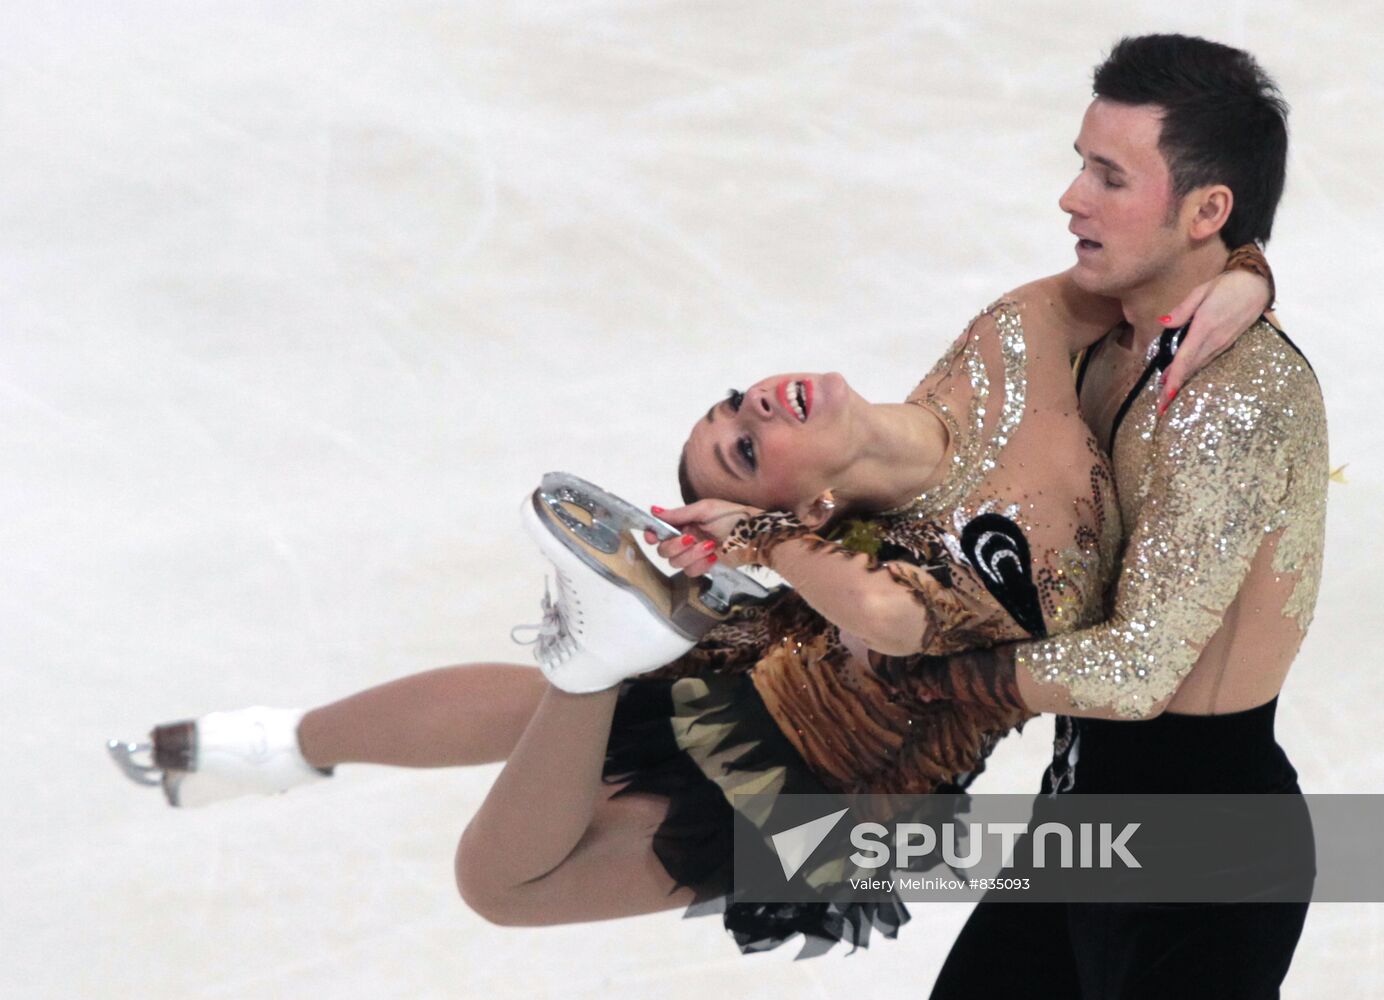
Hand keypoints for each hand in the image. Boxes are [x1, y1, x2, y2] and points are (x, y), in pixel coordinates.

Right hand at [644, 499, 762, 576]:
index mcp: (683, 523)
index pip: (659, 531)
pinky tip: (713, 556)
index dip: (652, 535)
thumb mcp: (705, 509)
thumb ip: (679, 513)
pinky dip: (701, 564)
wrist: (754, 535)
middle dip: (675, 546)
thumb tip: (654, 510)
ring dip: (692, 555)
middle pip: (664, 551)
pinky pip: (690, 572)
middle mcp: (684, 539)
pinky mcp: (703, 567)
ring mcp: (693, 554)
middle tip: (691, 538)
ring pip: (676, 563)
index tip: (653, 536)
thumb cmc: (732, 516)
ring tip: (710, 545)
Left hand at [1157, 268, 1271, 414]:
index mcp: (1205, 327)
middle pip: (1190, 368)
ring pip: (1197, 366)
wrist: (1258, 285)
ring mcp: (1222, 343)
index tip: (1166, 396)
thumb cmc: (1227, 285)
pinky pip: (1206, 360)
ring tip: (1166, 395)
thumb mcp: (1201, 291)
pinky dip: (1192, 370)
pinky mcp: (1226, 343)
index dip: (1174, 378)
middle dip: (1174, 388)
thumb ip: (1182, 310)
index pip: (1185, 358)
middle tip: (1160, 406)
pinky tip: (1182, 373)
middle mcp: (1214, 340)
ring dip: (1182, 380)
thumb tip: (1163, 322)